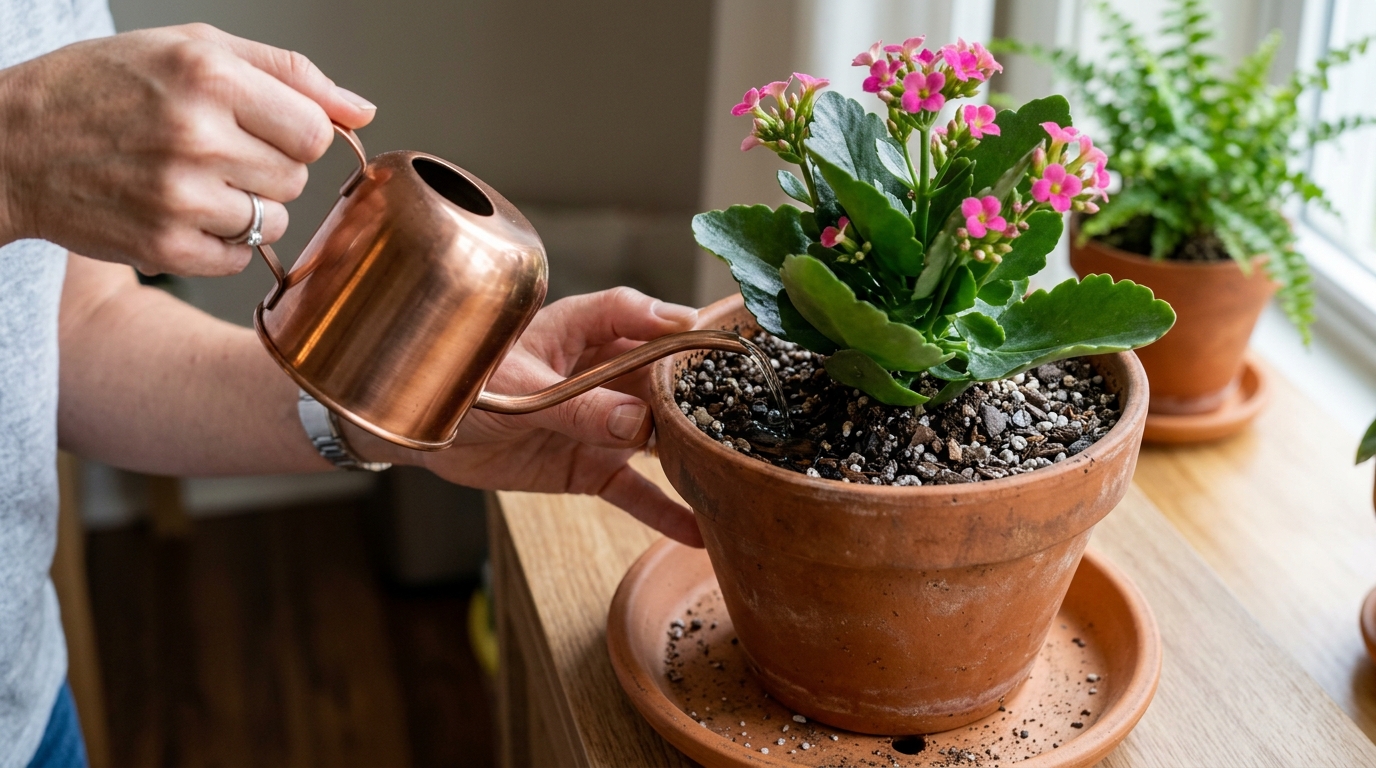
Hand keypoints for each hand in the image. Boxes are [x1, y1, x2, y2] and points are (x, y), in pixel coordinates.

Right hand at [0, 23, 373, 275]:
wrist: (11, 143)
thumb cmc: (106, 87)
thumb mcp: (193, 48)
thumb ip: (290, 74)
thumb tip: (363, 112)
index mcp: (208, 76)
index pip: (316, 132)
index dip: (298, 134)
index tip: (265, 128)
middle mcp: (196, 136)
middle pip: (297, 178)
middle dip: (269, 168)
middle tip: (216, 150)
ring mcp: (180, 197)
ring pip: (275, 223)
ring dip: (248, 208)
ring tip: (194, 180)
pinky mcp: (165, 247)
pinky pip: (239, 259)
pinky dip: (221, 242)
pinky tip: (180, 211)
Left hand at [350, 287, 704, 546]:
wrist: (425, 434)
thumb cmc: (463, 386)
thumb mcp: (518, 393)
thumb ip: (577, 409)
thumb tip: (637, 426)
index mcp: (580, 330)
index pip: (634, 313)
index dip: (670, 321)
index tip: (706, 336)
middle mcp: (603, 371)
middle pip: (663, 377)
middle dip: (699, 394)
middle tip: (741, 414)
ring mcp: (603, 420)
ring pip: (659, 433)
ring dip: (691, 452)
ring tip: (735, 472)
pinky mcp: (591, 466)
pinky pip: (633, 489)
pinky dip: (662, 510)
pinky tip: (697, 532)